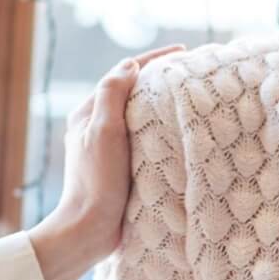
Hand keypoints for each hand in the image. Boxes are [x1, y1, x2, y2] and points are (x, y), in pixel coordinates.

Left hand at [28, 45, 181, 279]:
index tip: (182, 50)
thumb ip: (112, 94)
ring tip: (189, 94)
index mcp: (88, 112)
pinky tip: (179, 128)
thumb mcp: (103, 131)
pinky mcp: (119, 165)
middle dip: (159, 76)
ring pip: (138, 112)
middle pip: (130, 90)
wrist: (89, 229)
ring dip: (161, 100)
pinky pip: (143, 135)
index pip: (122, 74)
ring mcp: (107, 146)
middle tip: (191, 69)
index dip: (152, 59)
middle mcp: (95, 126)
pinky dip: (161, 125)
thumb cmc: (96, 181)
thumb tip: (130, 66)